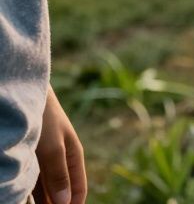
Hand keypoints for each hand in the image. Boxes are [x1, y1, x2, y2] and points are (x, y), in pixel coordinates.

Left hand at [32, 87, 85, 203]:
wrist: (25, 92)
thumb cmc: (43, 116)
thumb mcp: (53, 146)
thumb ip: (59, 174)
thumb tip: (65, 202)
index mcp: (73, 157)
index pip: (77, 191)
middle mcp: (60, 160)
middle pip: (61, 192)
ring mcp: (44, 160)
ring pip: (45, 188)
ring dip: (43, 201)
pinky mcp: (29, 158)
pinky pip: (31, 182)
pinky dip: (30, 193)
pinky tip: (25, 200)